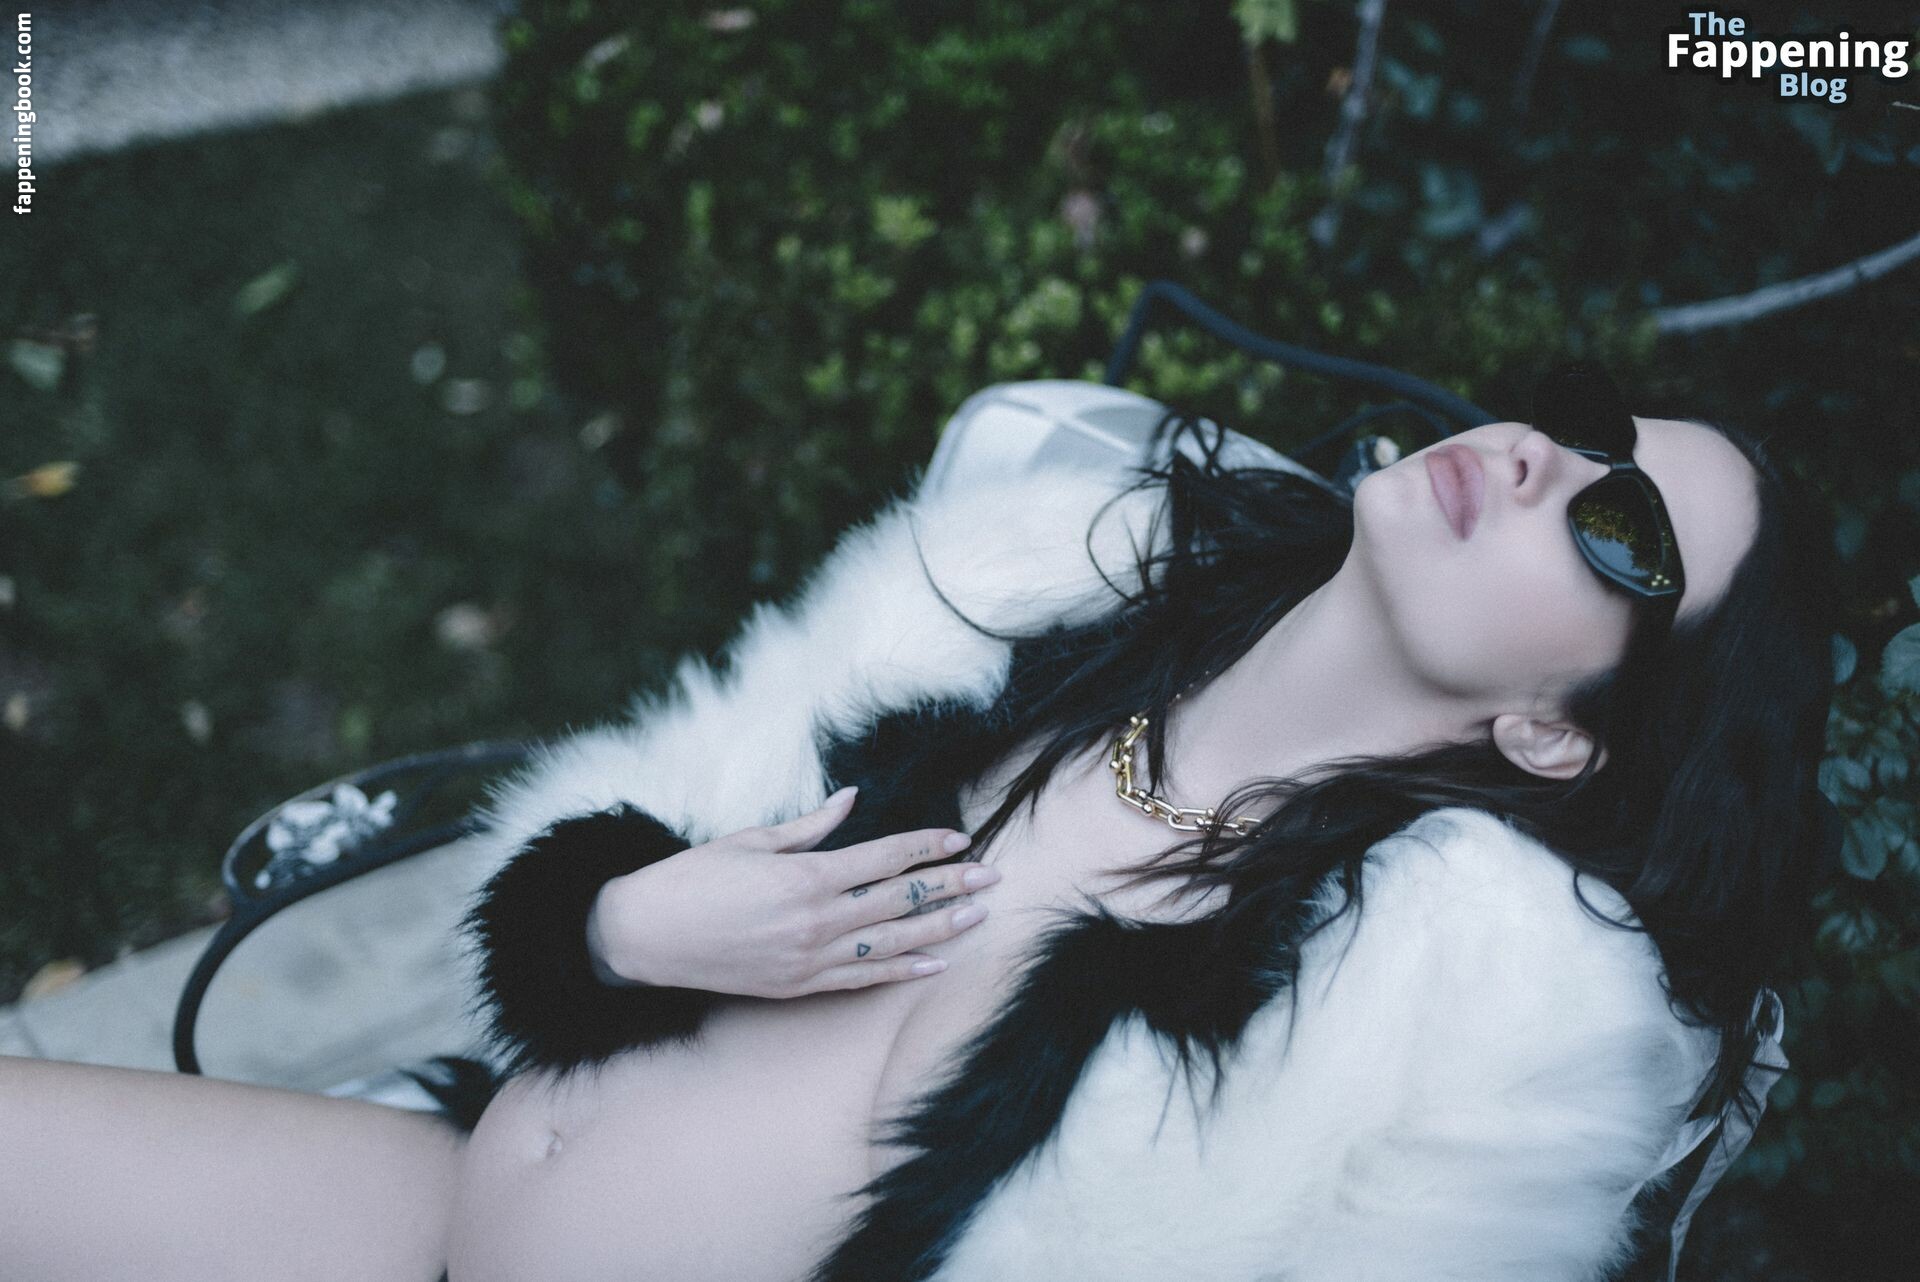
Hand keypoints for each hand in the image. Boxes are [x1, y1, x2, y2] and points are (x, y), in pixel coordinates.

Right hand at [587, 787, 1000, 997]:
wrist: (645, 936)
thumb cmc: (693, 879)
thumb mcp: (751, 841)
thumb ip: (810, 826)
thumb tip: (852, 800)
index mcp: (805, 876)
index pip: (884, 859)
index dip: (926, 848)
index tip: (961, 840)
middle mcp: (816, 919)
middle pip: (899, 901)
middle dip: (949, 887)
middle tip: (992, 878)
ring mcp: (810, 958)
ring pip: (890, 942)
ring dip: (938, 928)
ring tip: (977, 916)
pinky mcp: (799, 986)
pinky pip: (862, 978)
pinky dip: (901, 970)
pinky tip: (934, 963)